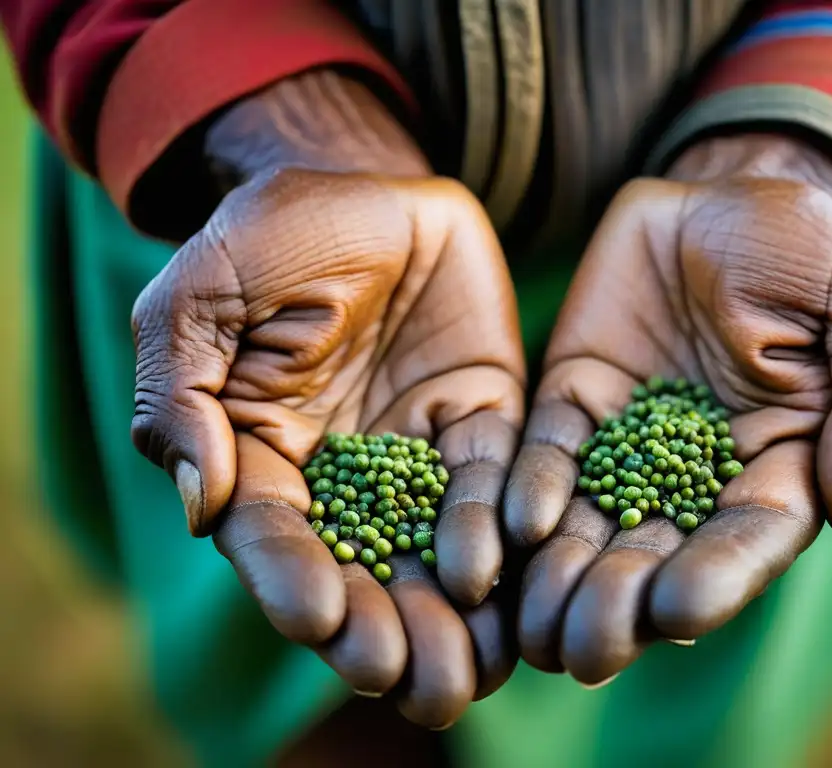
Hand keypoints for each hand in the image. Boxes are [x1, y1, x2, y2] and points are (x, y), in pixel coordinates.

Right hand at [130, 72, 523, 727]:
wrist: (363, 188)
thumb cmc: (266, 239)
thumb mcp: (198, 299)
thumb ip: (182, 395)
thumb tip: (201, 500)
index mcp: (265, 458)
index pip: (275, 539)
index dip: (292, 582)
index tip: (320, 619)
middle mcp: (346, 476)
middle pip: (364, 572)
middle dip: (385, 630)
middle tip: (413, 682)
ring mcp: (419, 453)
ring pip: (434, 549)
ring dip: (451, 612)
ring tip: (471, 668)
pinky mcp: (483, 421)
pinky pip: (495, 481)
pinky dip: (500, 526)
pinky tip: (505, 567)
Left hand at [503, 134, 831, 684]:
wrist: (725, 194)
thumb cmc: (812, 253)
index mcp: (777, 467)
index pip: (748, 540)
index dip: (719, 577)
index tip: (682, 608)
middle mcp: (695, 474)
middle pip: (656, 557)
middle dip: (620, 606)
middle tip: (583, 647)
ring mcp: (627, 441)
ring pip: (591, 525)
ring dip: (562, 577)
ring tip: (536, 622)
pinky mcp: (574, 400)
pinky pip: (546, 453)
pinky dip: (530, 489)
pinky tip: (518, 522)